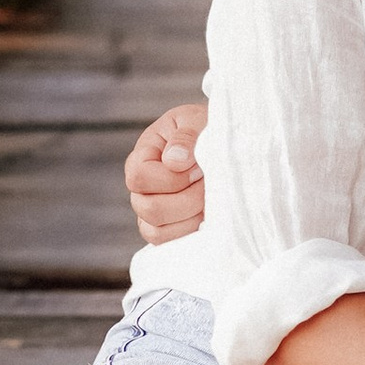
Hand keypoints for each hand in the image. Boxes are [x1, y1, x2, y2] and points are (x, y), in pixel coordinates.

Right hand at [124, 102, 207, 242]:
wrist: (225, 147)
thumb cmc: (207, 129)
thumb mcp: (198, 121)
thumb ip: (186, 137)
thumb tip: (174, 161)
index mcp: (144, 155)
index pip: (139, 177)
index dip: (170, 178)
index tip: (196, 167)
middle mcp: (143, 186)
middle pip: (148, 208)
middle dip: (187, 198)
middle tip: (207, 182)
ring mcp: (152, 210)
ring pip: (157, 231)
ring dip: (192, 216)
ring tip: (210, 197)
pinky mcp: (168, 228)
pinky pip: (169, 243)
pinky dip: (191, 233)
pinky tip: (208, 215)